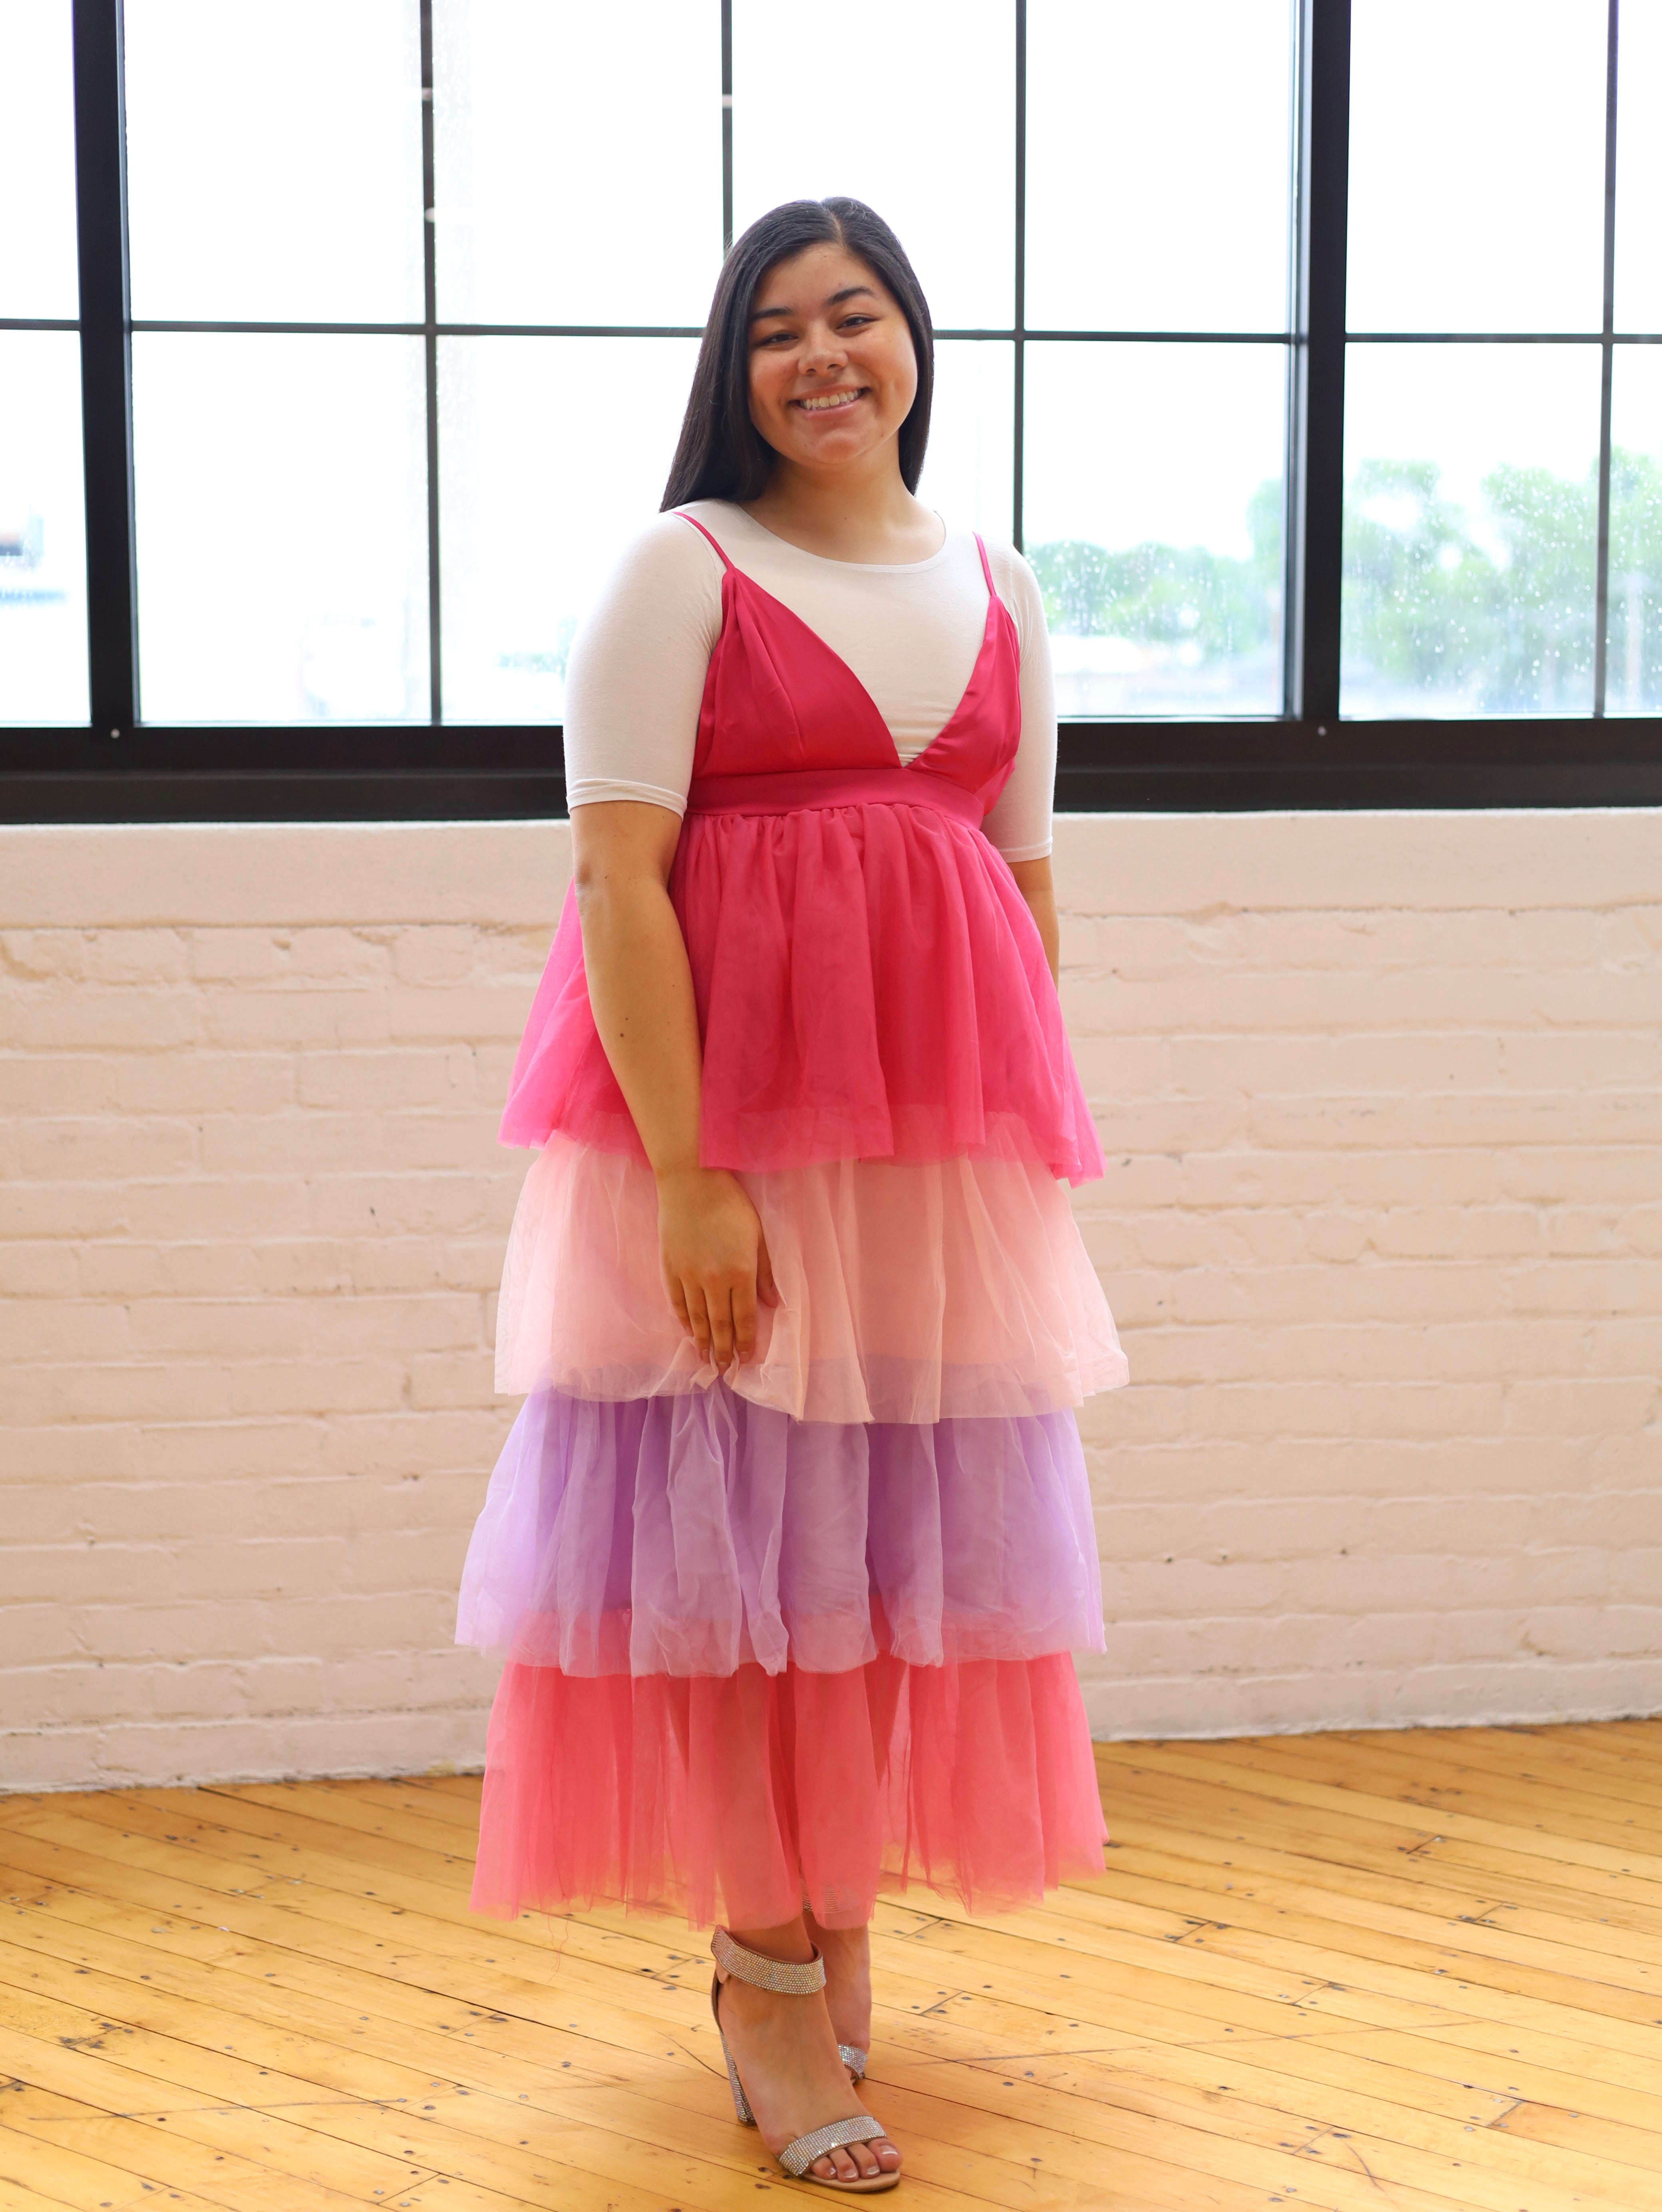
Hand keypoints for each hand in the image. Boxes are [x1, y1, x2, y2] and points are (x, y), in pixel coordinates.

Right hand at [655, 1166, 779, 1371]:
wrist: (691, 1182)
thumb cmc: (730, 1204)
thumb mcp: (758, 1235)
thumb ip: (765, 1272)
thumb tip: (772, 1304)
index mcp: (740, 1272)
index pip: (744, 1317)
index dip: (745, 1340)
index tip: (746, 1358)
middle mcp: (713, 1280)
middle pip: (719, 1323)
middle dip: (724, 1348)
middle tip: (726, 1367)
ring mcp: (688, 1275)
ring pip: (696, 1317)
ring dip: (703, 1341)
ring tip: (706, 1358)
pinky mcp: (670, 1268)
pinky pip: (677, 1301)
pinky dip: (683, 1320)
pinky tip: (688, 1332)